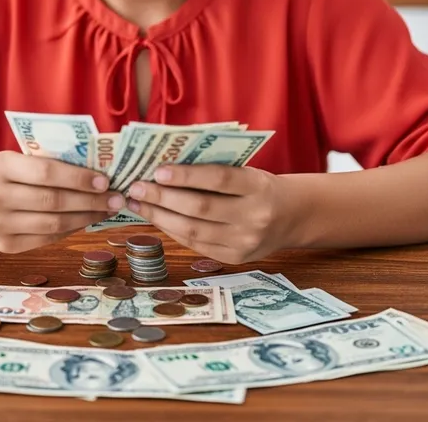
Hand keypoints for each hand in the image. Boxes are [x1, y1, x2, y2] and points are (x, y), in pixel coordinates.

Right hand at [0, 150, 124, 253]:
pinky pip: (46, 238)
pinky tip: (85, 221)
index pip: (47, 173)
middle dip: (91, 200)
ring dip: (86, 218)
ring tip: (107, 210)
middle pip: (53, 202)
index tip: (105, 180)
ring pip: (53, 224)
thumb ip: (46, 163)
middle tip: (117, 198)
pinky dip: (70, 230)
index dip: (79, 178)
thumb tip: (95, 171)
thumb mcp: (13, 158)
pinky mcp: (4, 246)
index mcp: (0, 167)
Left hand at [126, 165, 289, 263]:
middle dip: (162, 197)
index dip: (187, 175)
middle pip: (200, 207)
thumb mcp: (247, 171)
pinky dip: (171, 229)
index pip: (218, 179)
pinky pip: (195, 244)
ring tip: (138, 203)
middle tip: (136, 187)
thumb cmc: (258, 186)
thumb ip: (214, 170)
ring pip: (193, 230)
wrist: (291, 216)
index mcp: (258, 186)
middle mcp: (254, 216)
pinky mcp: (234, 258)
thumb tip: (165, 168)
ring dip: (159, 216)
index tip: (158, 170)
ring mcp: (245, 242)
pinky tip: (155, 217)